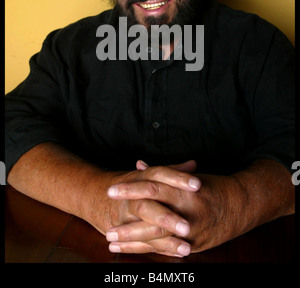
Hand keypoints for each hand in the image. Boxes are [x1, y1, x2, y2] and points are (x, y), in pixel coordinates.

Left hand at [105, 160, 247, 256]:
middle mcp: (186, 210)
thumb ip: (161, 173)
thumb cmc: (210, 187)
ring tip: (111, 242)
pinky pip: (167, 250)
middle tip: (107, 228)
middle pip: (151, 217)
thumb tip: (139, 164)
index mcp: (183, 189)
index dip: (130, 189)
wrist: (241, 204)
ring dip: (133, 242)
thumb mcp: (186, 177)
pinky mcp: (194, 245)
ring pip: (157, 239)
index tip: (110, 190)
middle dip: (128, 225)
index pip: (152, 187)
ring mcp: (191, 230)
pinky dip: (148, 251)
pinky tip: (130, 251)